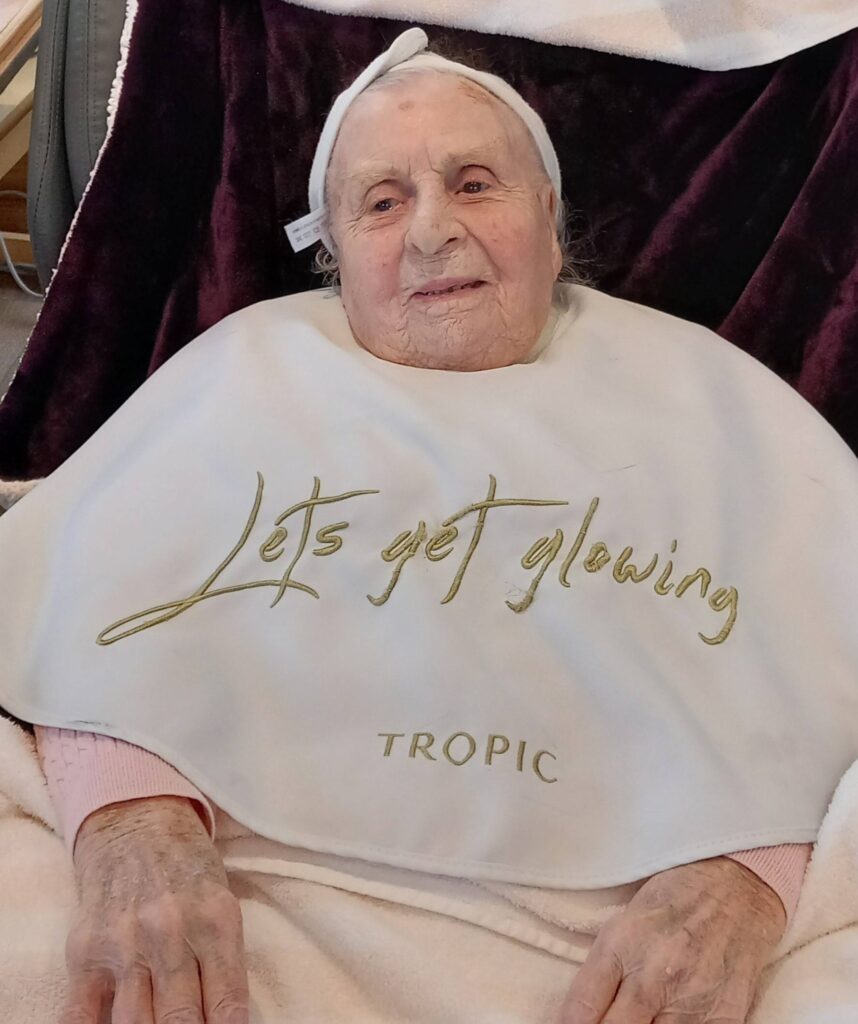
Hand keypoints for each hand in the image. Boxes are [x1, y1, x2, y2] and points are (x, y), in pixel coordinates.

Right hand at [59, 796, 248, 1023]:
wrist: (137, 822)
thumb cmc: (188, 869)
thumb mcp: (221, 904)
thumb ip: (223, 961)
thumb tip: (226, 1021)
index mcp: (215, 920)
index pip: (227, 1004)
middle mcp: (170, 931)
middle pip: (181, 1020)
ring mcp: (124, 942)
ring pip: (135, 1023)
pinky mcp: (86, 950)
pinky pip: (80, 1014)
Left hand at [560, 856, 786, 1023]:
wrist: (734, 888)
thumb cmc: (672, 901)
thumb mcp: (623, 923)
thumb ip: (600, 972)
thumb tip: (577, 1018)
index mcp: (621, 944)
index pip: (583, 1007)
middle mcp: (653, 973)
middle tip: (608, 1022)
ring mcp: (690, 998)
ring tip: (643, 1018)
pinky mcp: (724, 1016)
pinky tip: (669, 1022)